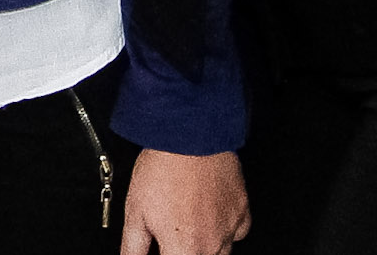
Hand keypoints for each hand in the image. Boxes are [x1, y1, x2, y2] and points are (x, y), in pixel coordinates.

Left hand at [123, 146, 249, 254]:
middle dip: (183, 249)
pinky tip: (207, 212)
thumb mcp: (135, 212)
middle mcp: (211, 245)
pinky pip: (235, 233)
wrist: (190, 134)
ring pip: (220, 253)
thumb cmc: (163, 168)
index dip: (165, 254)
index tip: (161, 246)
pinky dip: (222, 229)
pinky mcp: (243, 212)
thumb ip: (133, 248)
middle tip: (170, 231)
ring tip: (186, 220)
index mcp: (184, 249)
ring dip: (203, 245)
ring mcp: (230, 229)